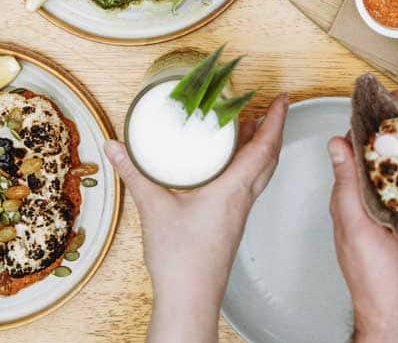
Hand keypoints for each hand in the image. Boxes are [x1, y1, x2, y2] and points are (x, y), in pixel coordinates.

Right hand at [104, 93, 287, 342]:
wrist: (189, 299)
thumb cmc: (181, 260)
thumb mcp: (152, 207)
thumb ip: (134, 173)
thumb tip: (115, 148)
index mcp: (232, 190)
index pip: (263, 148)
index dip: (275, 121)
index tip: (282, 100)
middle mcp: (241, 199)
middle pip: (268, 158)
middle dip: (273, 129)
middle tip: (270, 107)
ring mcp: (238, 212)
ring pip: (259, 173)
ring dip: (260, 147)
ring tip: (248, 127)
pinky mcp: (230, 222)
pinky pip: (247, 185)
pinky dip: (246, 166)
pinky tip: (226, 164)